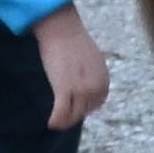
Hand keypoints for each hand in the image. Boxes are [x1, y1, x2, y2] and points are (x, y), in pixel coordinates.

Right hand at [34, 5, 115, 133]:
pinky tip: (50, 123)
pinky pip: (61, 112)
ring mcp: (81, 90)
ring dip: (64, 121)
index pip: (94, 104)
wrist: (63, 29)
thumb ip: (91, 75)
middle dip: (72, 115)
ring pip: (73, 115)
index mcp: (103, 81)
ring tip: (55, 122)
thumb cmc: (72, 40)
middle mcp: (95, 88)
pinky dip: (56, 120)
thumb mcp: (90, 60)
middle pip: (83, 111)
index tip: (72, 108)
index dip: (83, 108)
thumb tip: (84, 83)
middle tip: (61, 115)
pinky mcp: (65, 89)